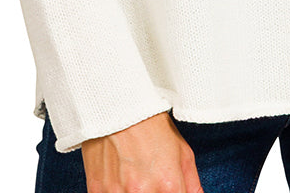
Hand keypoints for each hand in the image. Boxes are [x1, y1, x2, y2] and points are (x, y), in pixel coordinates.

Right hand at [81, 110, 203, 192]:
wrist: (118, 106)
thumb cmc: (152, 126)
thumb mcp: (182, 151)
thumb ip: (192, 184)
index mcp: (168, 184)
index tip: (168, 190)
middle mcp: (142, 192)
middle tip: (152, 180)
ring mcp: (117, 192)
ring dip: (134, 192)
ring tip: (134, 177)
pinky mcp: (97, 190)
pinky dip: (116, 190)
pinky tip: (120, 178)